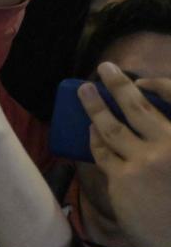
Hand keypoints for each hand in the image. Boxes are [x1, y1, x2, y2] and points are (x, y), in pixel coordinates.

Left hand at [79, 65, 170, 246]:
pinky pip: (102, 152)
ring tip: (84, 92)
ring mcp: (146, 161)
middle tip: (105, 68)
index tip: (142, 80)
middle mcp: (170, 145)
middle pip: (138, 106)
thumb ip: (167, 142)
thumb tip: (152, 125)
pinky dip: (94, 139)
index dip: (160, 85)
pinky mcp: (124, 178)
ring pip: (112, 127)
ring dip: (94, 106)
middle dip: (119, 83)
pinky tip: (90, 130)